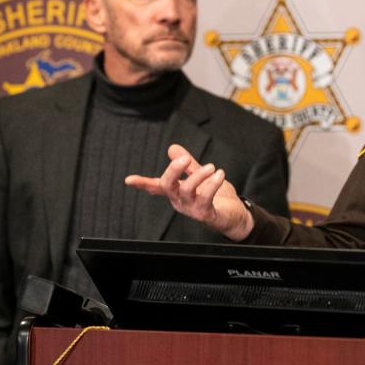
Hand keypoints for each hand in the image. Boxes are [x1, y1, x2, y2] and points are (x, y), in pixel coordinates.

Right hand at [125, 144, 253, 240]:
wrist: (235, 216)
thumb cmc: (217, 197)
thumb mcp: (201, 176)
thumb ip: (188, 164)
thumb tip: (172, 147)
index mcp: (176, 192)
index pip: (155, 187)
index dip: (142, 183)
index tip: (129, 180)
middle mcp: (180, 201)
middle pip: (168, 186)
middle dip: (173, 170)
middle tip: (185, 159)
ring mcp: (191, 209)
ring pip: (186, 190)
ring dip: (198, 175)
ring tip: (212, 167)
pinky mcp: (205, 214)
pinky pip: (205, 198)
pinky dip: (213, 184)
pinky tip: (220, 175)